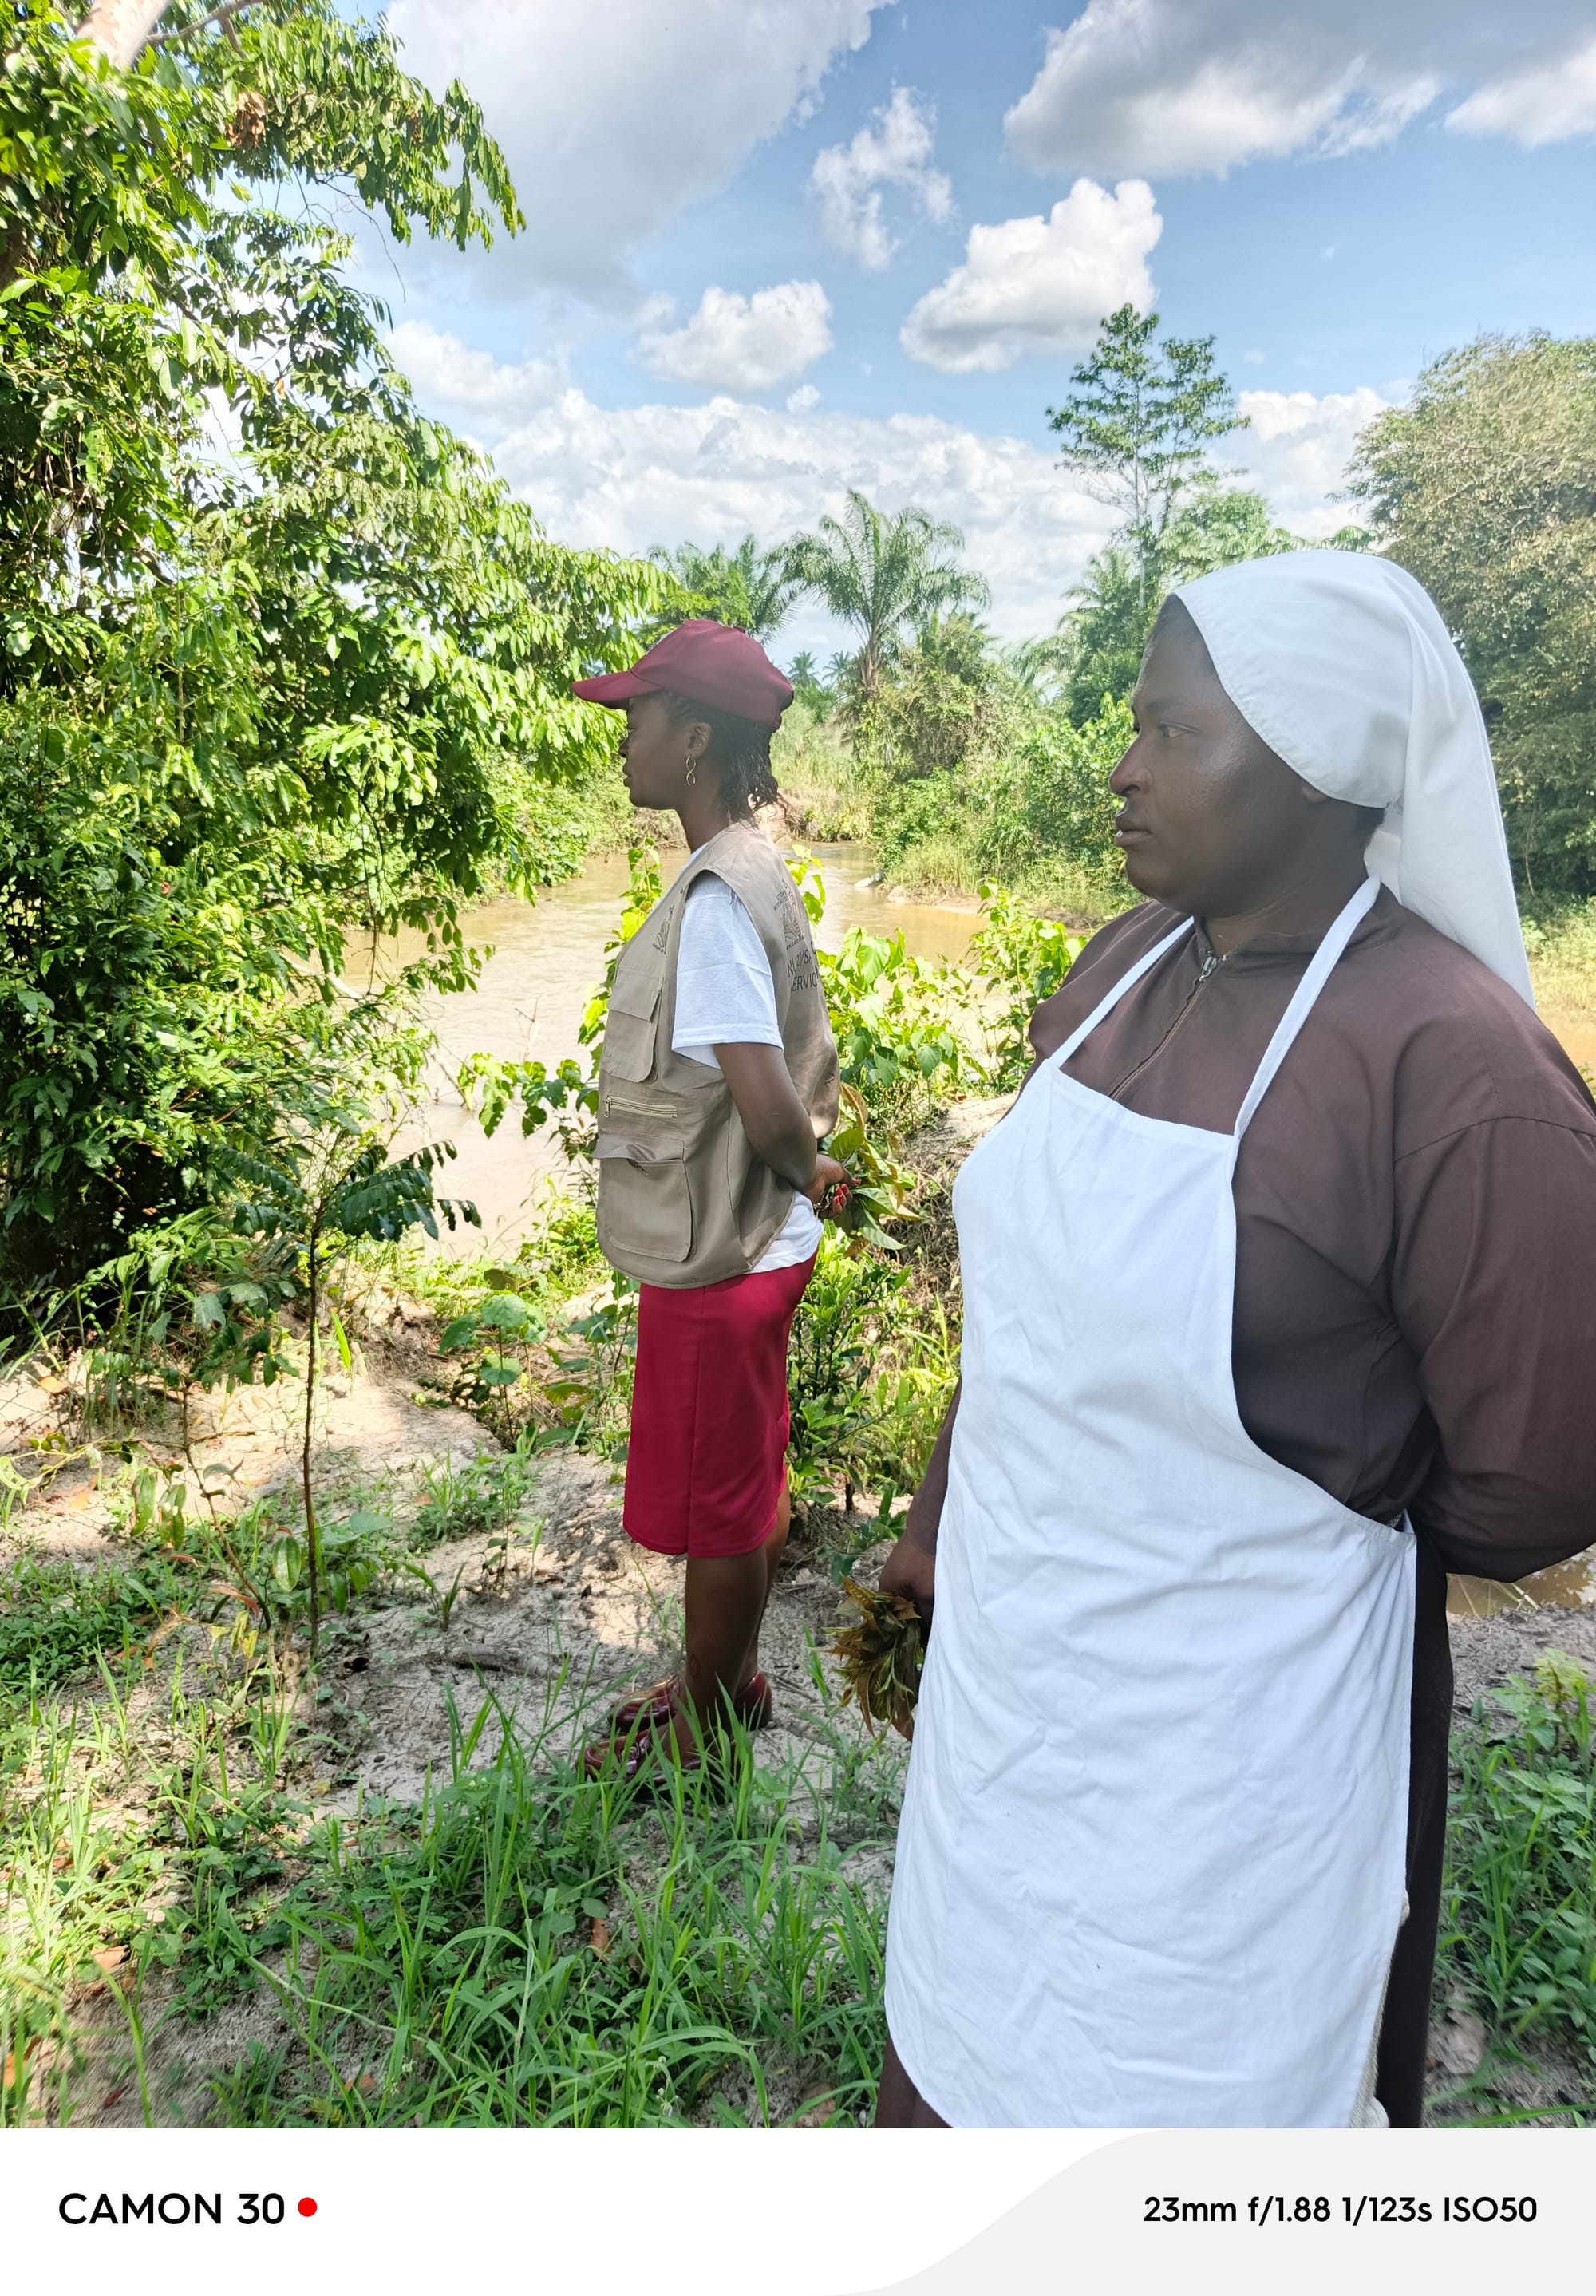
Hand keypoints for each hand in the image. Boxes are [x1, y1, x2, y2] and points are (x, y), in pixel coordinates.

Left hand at [803, 1152, 851, 1210]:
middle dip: (845, 1196)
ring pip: (838, 1209)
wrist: (810, 1172)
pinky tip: (835, 1201)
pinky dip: (835, 1209)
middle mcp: (826, 1191)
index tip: (845, 1185)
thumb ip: (848, 1178)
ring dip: (842, 1203)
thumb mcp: (840, 1170)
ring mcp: (821, 1200)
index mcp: (832, 1181)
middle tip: (840, 1189)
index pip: (844, 1192)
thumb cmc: (823, 1167)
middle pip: (843, 1201)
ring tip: (836, 1195)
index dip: (847, 1191)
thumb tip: (856, 1183)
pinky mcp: (816, 1207)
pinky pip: (830, 1214)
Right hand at [879, 1515, 935, 1630]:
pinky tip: (940, 1603)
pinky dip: (926, 1597)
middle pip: (901, 1611)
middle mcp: (890, 1583)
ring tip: (938, 1622)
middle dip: (915, 1622)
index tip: (917, 1645)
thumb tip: (926, 1640)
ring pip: (911, 1600)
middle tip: (931, 1637)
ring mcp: (901, 1574)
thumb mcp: (928, 1593)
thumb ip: (927, 1617)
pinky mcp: (913, 1567)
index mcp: (885, 1590)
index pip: (889, 1621)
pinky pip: (917, 1589)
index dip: (903, 1633)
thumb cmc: (925, 1560)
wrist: (932, 1524)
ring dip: (923, 1609)